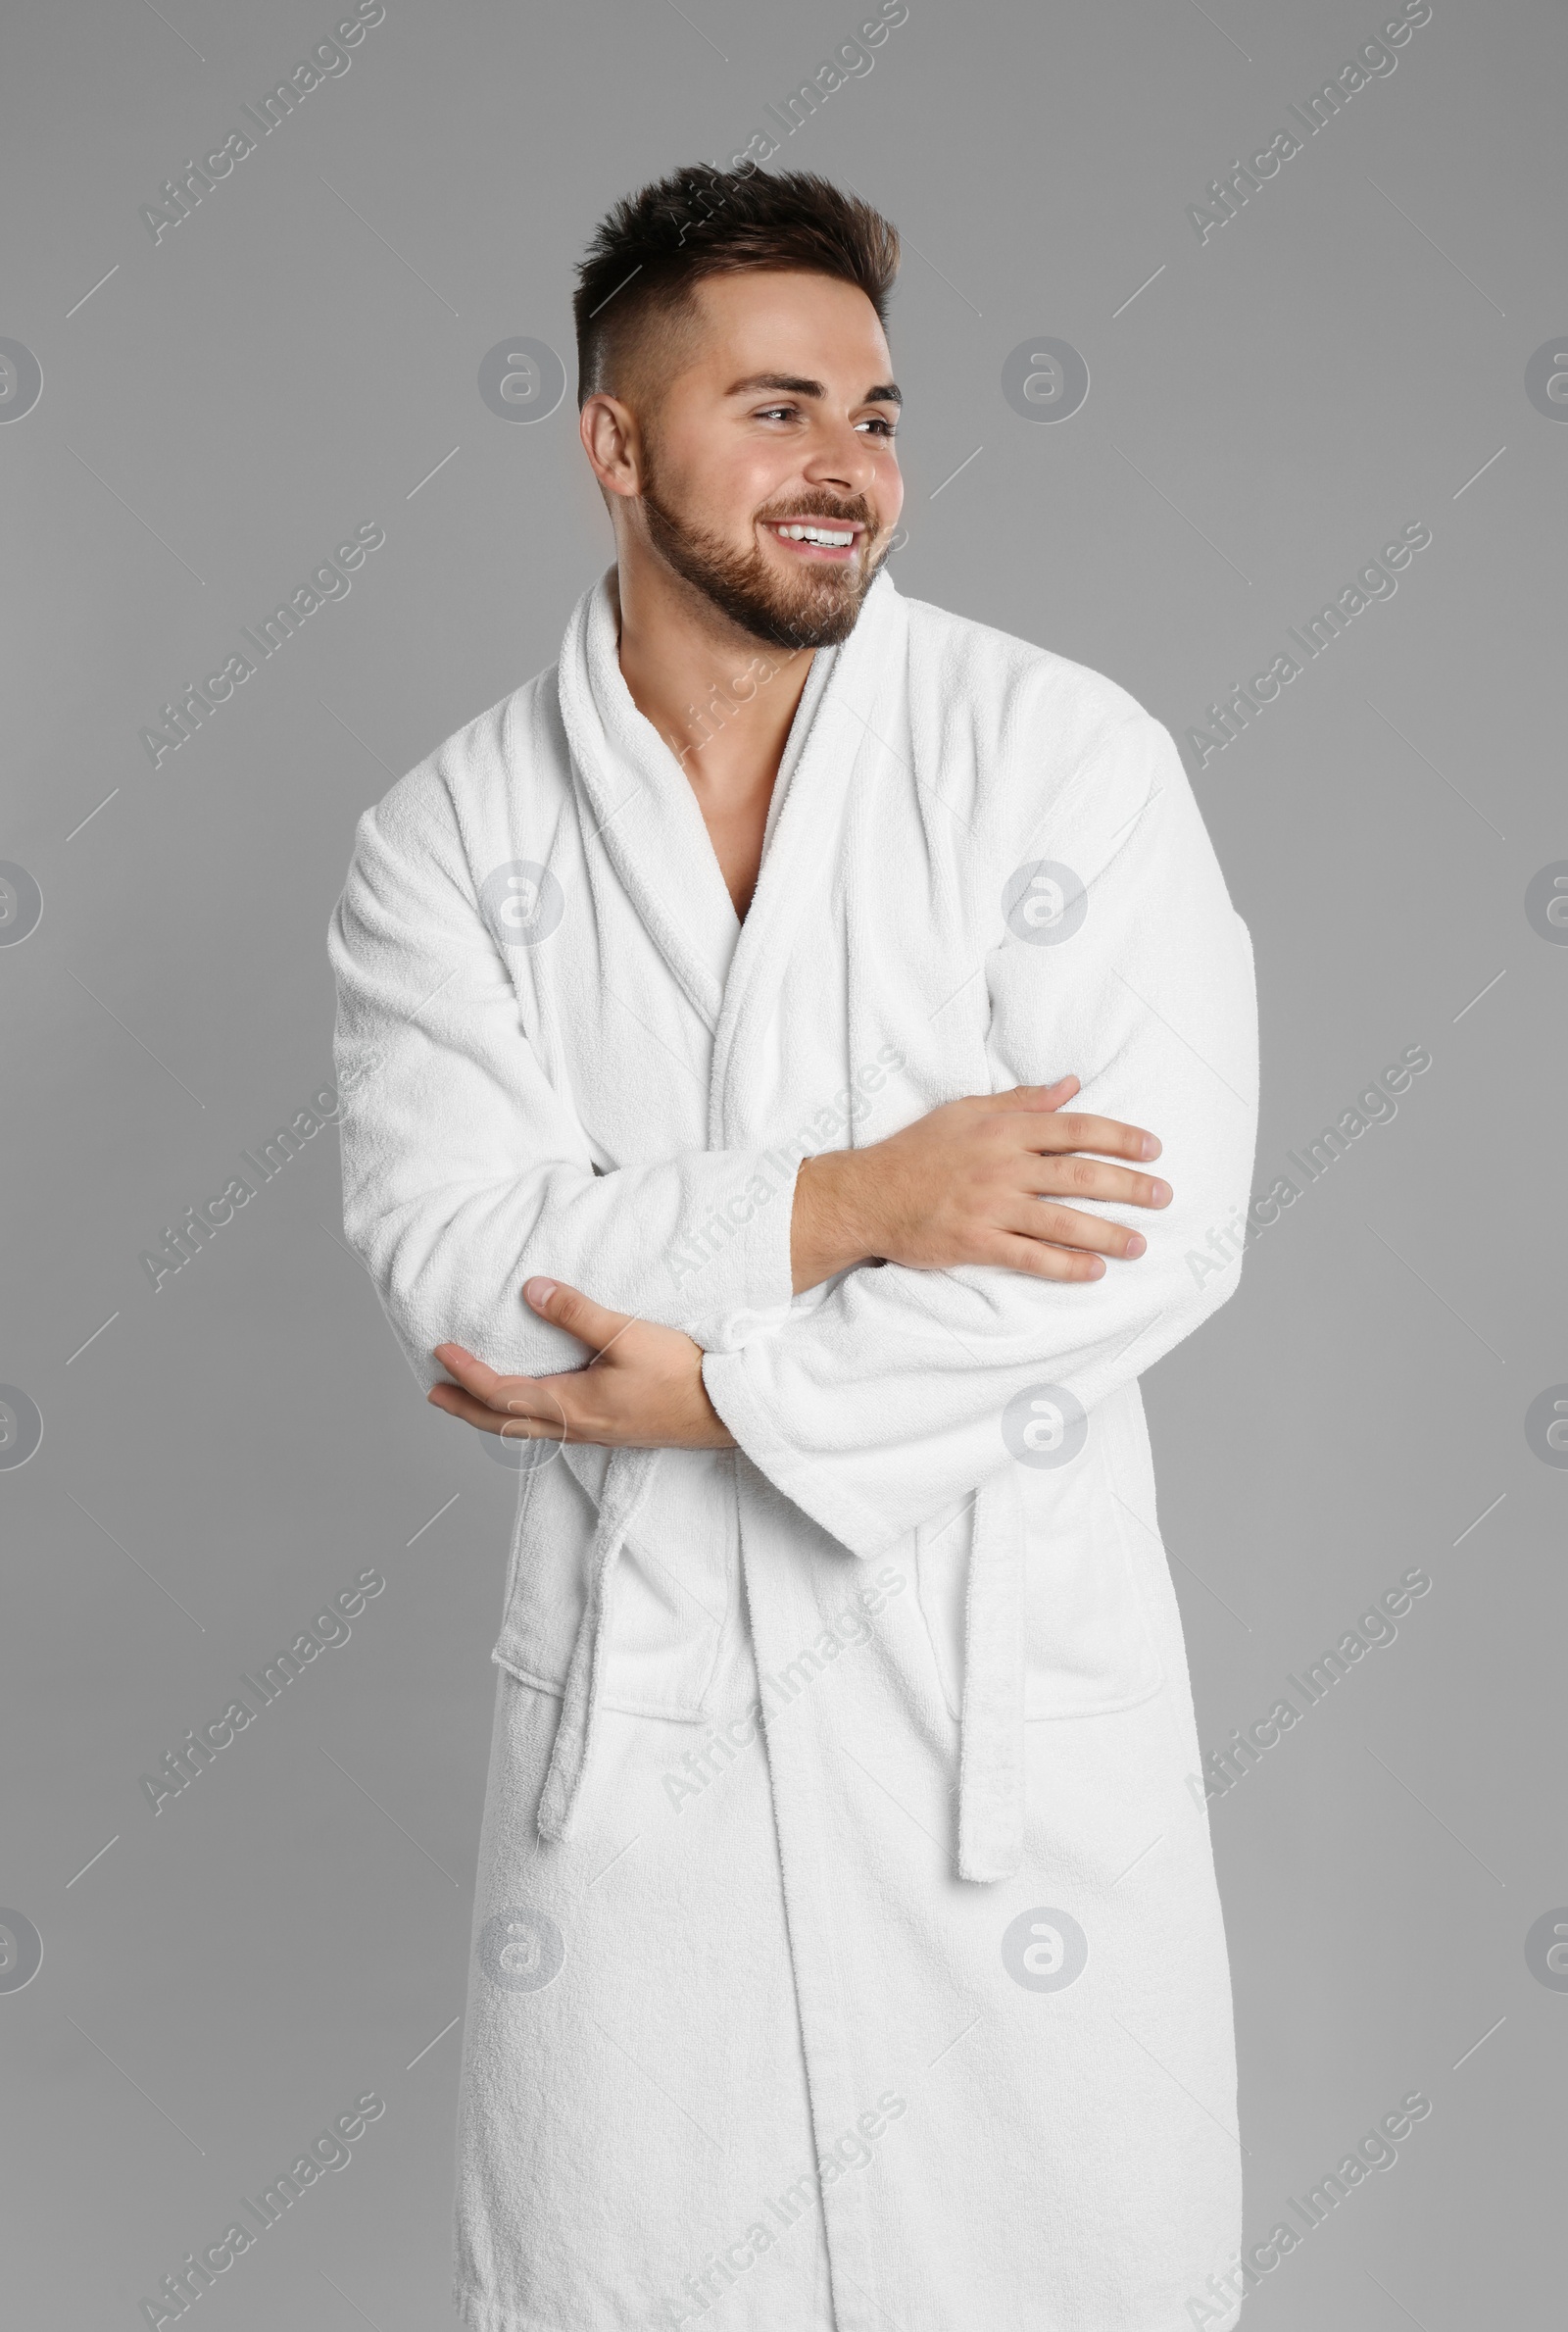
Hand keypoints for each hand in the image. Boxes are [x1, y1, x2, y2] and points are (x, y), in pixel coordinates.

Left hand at [427, 1278, 735, 1451]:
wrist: (727, 1413)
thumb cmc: (682, 1375)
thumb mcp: (627, 1335)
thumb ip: (577, 1313)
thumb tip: (531, 1290)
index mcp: (573, 1406)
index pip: (501, 1394)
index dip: (467, 1375)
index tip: (440, 1353)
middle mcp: (577, 1426)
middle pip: (504, 1423)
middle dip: (466, 1408)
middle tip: (434, 1394)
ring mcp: (595, 1432)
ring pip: (527, 1428)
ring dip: (493, 1414)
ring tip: (473, 1398)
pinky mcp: (612, 1429)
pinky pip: (552, 1427)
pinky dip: (525, 1415)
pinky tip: (535, 1402)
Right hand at [791, 1074, 1169, 1287]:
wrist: (866, 1195)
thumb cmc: (917, 1151)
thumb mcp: (967, 1112)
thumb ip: (1022, 1102)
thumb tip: (1071, 1085)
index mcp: (1003, 1131)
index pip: (1075, 1129)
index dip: (1120, 1137)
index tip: (1154, 1148)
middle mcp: (1002, 1167)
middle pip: (1079, 1175)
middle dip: (1128, 1186)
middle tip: (1163, 1196)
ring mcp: (989, 1207)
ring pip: (1061, 1221)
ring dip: (1106, 1233)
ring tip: (1140, 1244)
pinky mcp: (975, 1244)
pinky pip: (1029, 1257)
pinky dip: (1065, 1265)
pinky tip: (1095, 1271)